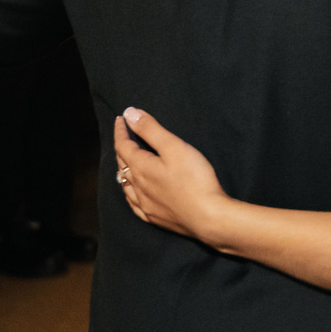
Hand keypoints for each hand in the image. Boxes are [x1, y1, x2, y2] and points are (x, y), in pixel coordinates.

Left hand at [114, 106, 231, 242]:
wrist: (209, 217)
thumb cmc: (195, 180)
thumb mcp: (174, 147)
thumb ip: (151, 130)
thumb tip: (129, 113)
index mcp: (141, 168)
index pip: (123, 145)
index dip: (121, 130)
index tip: (121, 118)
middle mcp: (138, 187)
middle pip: (123, 164)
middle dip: (122, 147)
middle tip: (125, 135)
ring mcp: (145, 205)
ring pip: (126, 185)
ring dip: (124, 170)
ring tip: (127, 162)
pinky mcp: (155, 218)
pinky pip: (134, 204)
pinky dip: (130, 193)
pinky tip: (134, 194)